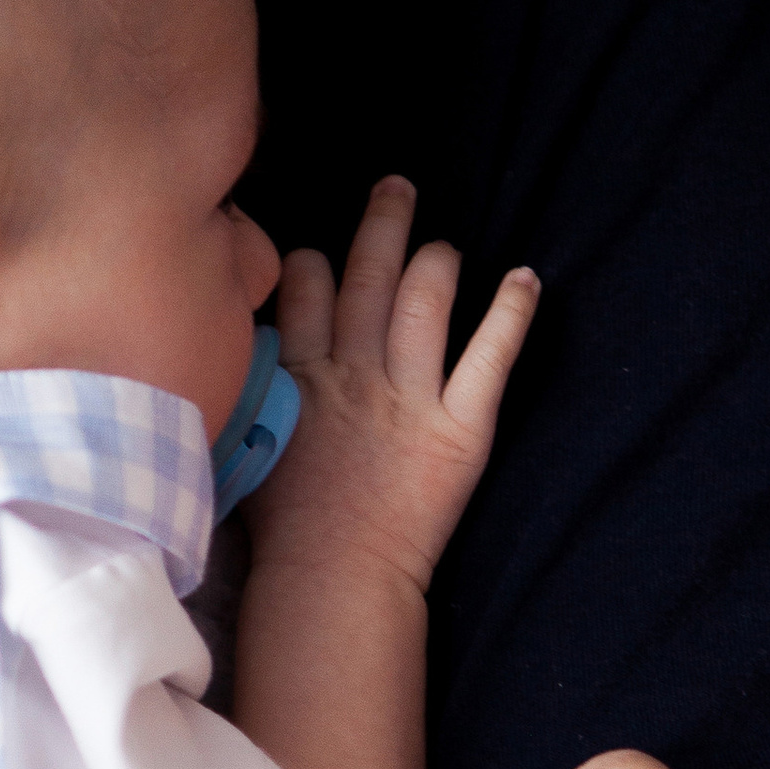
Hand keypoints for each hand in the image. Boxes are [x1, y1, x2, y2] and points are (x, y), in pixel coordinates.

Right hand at [245, 179, 535, 595]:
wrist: (329, 582)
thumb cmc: (282, 529)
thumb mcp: (243, 444)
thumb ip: (250, 389)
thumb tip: (243, 350)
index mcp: (297, 375)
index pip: (306, 287)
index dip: (316, 263)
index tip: (323, 258)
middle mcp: (353, 373)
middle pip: (368, 276)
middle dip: (383, 224)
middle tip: (399, 187)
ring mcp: (408, 399)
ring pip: (422, 303)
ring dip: (436, 262)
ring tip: (444, 246)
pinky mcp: (459, 430)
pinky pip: (489, 358)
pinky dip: (510, 314)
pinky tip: (526, 279)